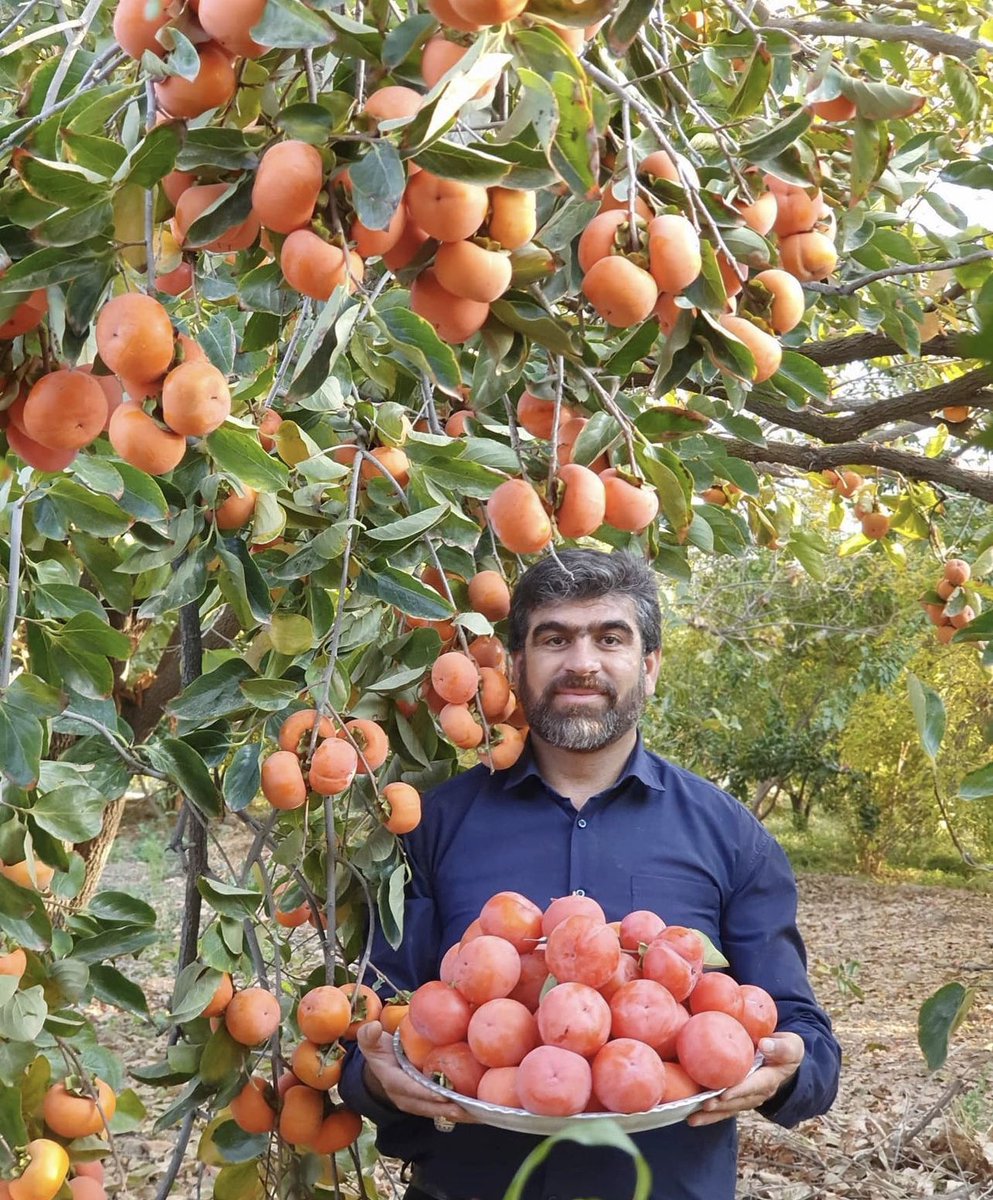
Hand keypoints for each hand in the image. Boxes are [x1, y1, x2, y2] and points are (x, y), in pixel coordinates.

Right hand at [357, 1021, 476, 1123]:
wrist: (380, 1066)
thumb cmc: (379, 1050)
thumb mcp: (371, 1041)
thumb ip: (369, 1035)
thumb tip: (374, 1027)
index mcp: (393, 1081)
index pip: (411, 1089)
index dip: (427, 1094)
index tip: (443, 1095)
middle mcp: (406, 1097)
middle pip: (429, 1107)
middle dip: (449, 1110)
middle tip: (469, 1110)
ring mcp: (417, 1103)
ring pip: (439, 1112)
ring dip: (459, 1114)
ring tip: (481, 1114)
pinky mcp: (427, 1103)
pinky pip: (444, 1109)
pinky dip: (460, 1110)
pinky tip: (479, 1110)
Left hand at [686, 1032, 803, 1127]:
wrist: (784, 1059)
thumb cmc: (785, 1049)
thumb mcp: (790, 1046)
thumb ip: (780, 1047)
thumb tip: (765, 1045)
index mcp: (770, 1079)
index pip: (753, 1086)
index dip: (739, 1090)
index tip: (724, 1094)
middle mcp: (758, 1093)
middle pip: (738, 1102)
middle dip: (721, 1105)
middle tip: (704, 1105)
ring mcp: (748, 1098)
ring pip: (729, 1109)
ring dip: (711, 1115)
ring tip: (693, 1118)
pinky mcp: (738, 1098)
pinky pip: (724, 1108)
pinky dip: (709, 1115)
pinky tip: (692, 1118)